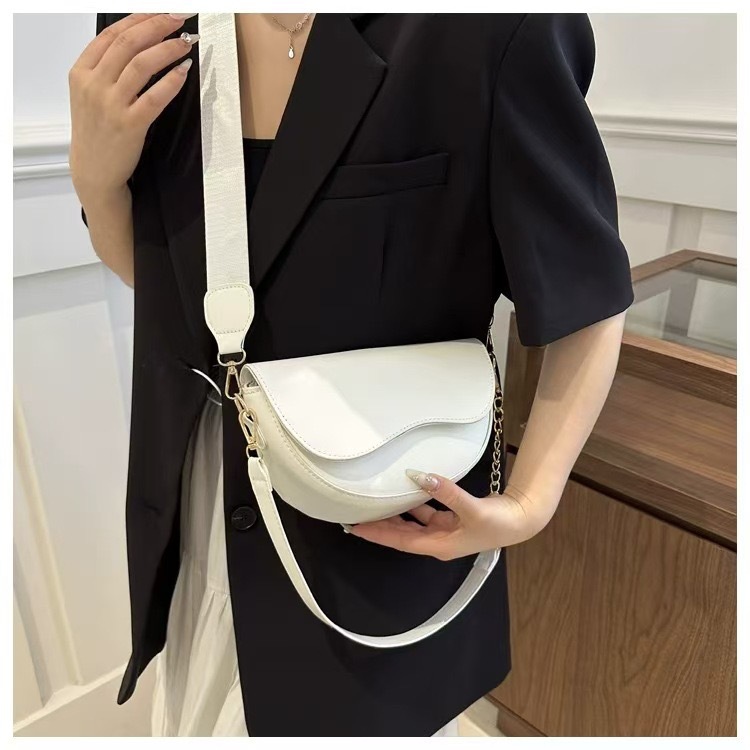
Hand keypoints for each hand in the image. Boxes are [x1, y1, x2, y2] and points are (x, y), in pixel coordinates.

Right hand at [69, 13, 197, 200]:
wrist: (94, 170)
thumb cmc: (96, 131)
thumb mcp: (89, 93)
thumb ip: (106, 68)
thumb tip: (139, 40)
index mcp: (81, 71)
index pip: (112, 34)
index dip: (140, 18)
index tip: (162, 11)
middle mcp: (93, 84)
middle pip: (129, 43)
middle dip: (158, 25)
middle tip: (181, 19)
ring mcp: (111, 104)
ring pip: (142, 64)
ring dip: (168, 49)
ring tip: (186, 42)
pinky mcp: (129, 124)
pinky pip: (155, 96)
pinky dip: (171, 80)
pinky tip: (184, 70)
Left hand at [345, 470, 545, 560]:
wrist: (521, 519)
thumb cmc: (498, 522)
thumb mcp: (471, 509)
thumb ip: (445, 492)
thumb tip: (421, 476)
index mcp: (439, 545)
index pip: (399, 540)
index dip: (377, 533)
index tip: (355, 527)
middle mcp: (438, 541)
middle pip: (401, 534)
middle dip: (380, 525)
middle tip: (357, 513)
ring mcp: (445, 530)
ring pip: (413, 523)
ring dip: (396, 514)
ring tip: (376, 502)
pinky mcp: (453, 519)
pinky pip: (427, 513)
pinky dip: (415, 504)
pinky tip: (407, 491)